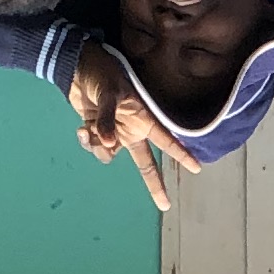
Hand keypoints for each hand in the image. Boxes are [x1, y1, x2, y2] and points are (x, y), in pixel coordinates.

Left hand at [69, 44, 203, 210]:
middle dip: (154, 184)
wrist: (77, 69)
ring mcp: (114, 133)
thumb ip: (108, 120)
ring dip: (98, 147)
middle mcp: (132, 130)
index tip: (196, 167)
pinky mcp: (97, 132)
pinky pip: (94, 147)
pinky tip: (82, 129)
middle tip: (165, 205)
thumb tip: (108, 144)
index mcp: (143, 119)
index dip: (181, 154)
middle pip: (145, 162)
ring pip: (110, 155)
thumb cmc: (102, 74)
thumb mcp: (109, 93)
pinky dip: (87, 141)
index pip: (165, 140)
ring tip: (89, 129)